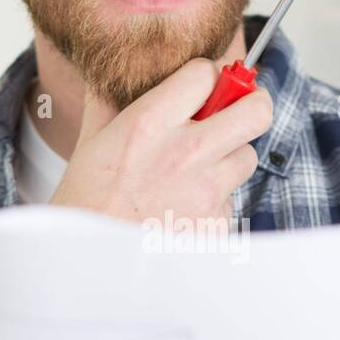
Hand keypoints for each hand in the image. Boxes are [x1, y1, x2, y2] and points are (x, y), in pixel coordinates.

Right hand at [49, 58, 271, 223]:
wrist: (87, 266)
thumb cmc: (84, 205)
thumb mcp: (91, 142)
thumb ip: (108, 103)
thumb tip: (110, 77)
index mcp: (150, 123)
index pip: (206, 73)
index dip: (208, 77)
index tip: (205, 87)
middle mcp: (185, 152)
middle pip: (255, 111)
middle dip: (251, 106)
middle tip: (238, 113)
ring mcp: (206, 191)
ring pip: (247, 157)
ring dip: (229, 159)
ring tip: (196, 172)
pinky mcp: (216, 224)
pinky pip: (232, 200)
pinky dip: (215, 202)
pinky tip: (185, 209)